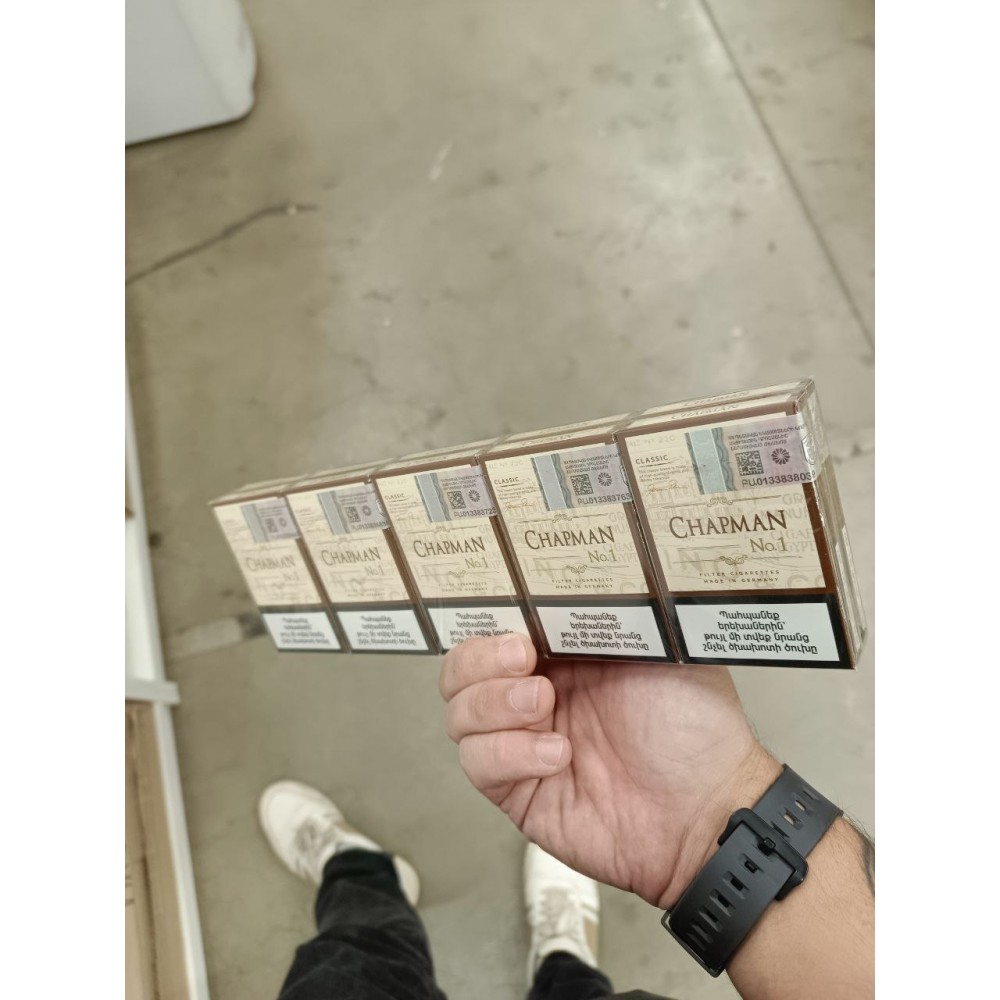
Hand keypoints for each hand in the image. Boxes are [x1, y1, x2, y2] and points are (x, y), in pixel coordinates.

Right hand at [440, 633, 779, 907]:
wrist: (709, 809)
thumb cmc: (696, 729)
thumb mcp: (658, 648)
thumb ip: (606, 618)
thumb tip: (564, 586)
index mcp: (565, 656)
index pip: (499, 630)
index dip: (493, 624)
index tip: (515, 624)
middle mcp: (539, 697)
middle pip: (462, 671)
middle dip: (479, 660)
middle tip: (522, 659)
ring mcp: (525, 744)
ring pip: (459, 716)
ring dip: (491, 704)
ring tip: (542, 704)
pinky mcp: (521, 792)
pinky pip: (478, 765)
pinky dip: (507, 753)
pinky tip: (556, 754)